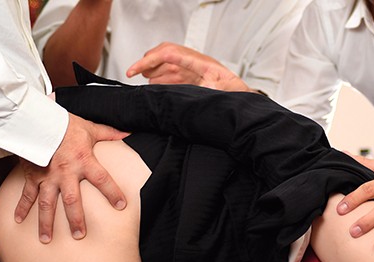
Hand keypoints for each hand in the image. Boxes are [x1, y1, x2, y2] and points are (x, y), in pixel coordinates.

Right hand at [13, 114, 127, 242]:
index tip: (121, 206)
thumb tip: (128, 132)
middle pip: (71, 200)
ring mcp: (47, 176)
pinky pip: (27, 194)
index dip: (112, 192)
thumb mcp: (89, 128)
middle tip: (79, 236)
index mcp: (83, 161)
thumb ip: (108, 133)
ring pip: (46, 204)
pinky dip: (21, 207)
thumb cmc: (65, 124)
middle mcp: (65, 172)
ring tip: (46, 240)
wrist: (36, 118)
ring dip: (46, 222)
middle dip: (75, 219)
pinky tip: (17, 221)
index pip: (102, 179)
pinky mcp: (32, 175)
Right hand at [126, 42, 250, 91]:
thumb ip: (201, 90)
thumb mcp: (218, 92)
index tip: (134, 70)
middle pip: (162, 54)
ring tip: (142, 79)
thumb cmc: (232, 92)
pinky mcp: (190, 75)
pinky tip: (155, 84)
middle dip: (146, 63)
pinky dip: (160, 77)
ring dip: (152, 70)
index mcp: (198, 62)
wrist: (240, 95)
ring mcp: (191, 68)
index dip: (148, 61)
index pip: (167, 54)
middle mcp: (192, 62)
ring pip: (165, 63)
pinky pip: (171, 72)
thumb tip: (186, 95)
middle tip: (132, 73)